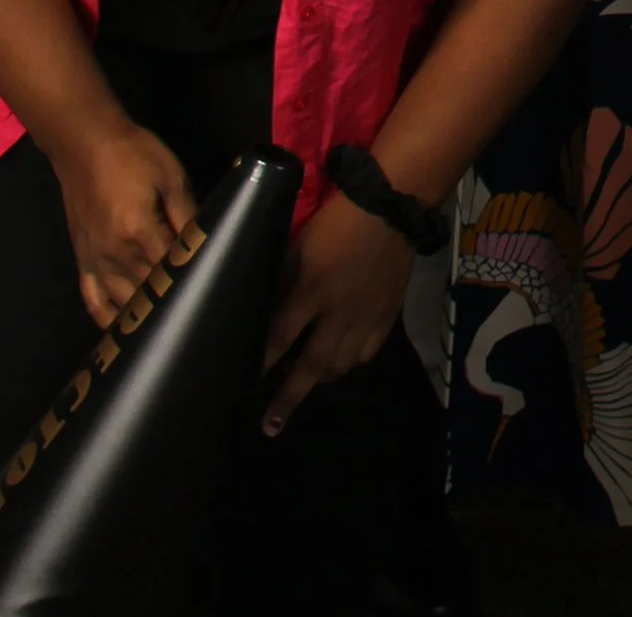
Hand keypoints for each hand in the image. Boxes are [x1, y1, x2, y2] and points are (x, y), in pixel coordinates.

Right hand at [51, 115, 197, 326]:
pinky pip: (94, 300)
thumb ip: (189, 214)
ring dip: (144, 316)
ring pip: (122, 303)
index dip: (193, 283)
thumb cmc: (134, 155)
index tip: (213, 293)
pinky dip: (108, 318)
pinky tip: (125, 330)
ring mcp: (94, 261)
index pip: (171, 270)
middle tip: (198, 313)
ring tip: (170, 327)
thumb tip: (208, 239)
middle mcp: (113, 255)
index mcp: (138, 232)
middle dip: (172, 303)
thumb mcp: (172, 178)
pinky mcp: (82, 260)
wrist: (85, 145)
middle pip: (147, 292)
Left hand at [261, 192, 415, 433]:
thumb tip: (263, 311)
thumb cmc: (336, 221)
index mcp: (311, 289)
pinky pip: (368, 351)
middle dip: (287, 398)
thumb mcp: (298, 247)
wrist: (392, 205)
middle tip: (269, 427)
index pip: (277, 339)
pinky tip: (341, 362)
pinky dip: (350, 363)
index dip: (259, 367)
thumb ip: (281, 282)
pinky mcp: (388, 312)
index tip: (240, 389)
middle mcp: (339, 311)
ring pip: (341, 365)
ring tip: (306, 385)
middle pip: (310, 366)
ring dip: (319, 380)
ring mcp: (367, 315)